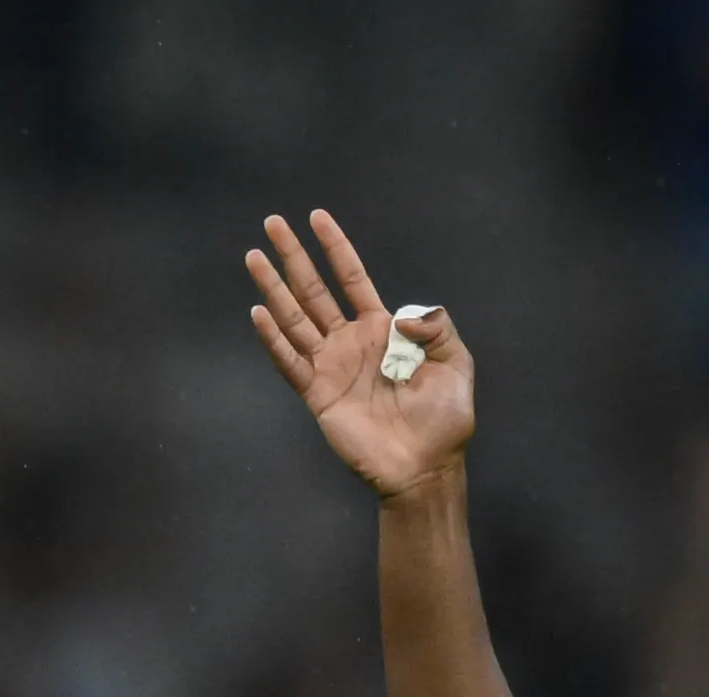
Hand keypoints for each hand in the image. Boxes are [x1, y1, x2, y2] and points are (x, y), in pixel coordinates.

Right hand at [243, 210, 472, 501]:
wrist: (425, 466)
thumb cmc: (444, 418)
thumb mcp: (455, 361)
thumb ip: (436, 326)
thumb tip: (400, 315)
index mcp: (382, 330)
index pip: (352, 278)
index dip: (335, 247)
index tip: (317, 217)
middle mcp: (350, 342)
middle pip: (314, 290)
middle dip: (293, 257)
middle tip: (272, 224)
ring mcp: (331, 367)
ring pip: (295, 318)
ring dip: (274, 288)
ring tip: (254, 257)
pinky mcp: (318, 394)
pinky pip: (290, 361)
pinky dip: (273, 338)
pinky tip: (259, 312)